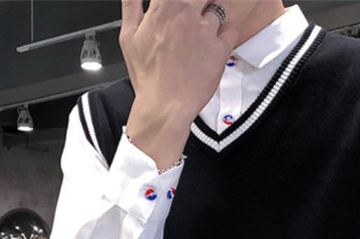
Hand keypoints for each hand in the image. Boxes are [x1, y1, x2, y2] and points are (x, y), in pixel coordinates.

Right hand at [119, 0, 239, 121]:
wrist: (165, 106)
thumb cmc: (148, 77)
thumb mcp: (128, 38)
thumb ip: (130, 6)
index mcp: (163, 7)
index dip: (179, 0)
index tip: (180, 5)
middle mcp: (186, 14)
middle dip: (200, 2)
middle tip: (196, 11)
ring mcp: (206, 31)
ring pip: (220, 7)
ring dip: (214, 14)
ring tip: (206, 29)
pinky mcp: (220, 49)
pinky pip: (231, 32)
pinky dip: (226, 35)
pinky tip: (216, 44)